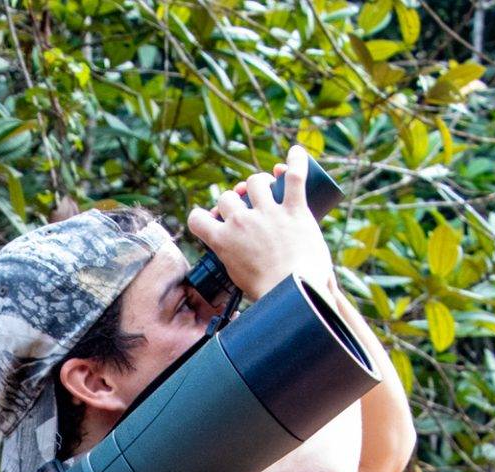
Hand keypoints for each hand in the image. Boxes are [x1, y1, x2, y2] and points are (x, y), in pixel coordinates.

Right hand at [185, 144, 334, 300]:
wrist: (294, 296)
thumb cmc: (268, 295)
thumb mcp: (238, 279)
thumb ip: (233, 261)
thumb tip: (238, 260)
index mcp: (222, 241)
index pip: (197, 217)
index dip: (203, 216)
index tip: (213, 220)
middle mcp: (241, 222)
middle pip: (228, 196)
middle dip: (235, 201)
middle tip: (246, 208)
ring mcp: (269, 213)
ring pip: (255, 182)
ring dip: (258, 183)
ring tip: (267, 189)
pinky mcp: (295, 210)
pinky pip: (295, 177)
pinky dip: (297, 161)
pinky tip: (296, 152)